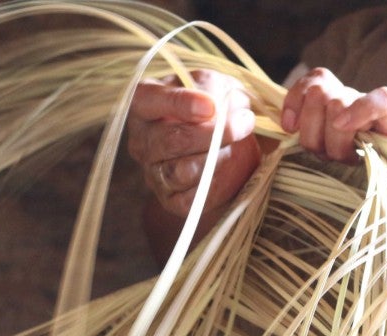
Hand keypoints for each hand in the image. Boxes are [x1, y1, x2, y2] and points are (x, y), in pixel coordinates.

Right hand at [127, 70, 260, 216]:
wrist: (228, 145)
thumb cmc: (216, 106)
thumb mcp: (217, 85)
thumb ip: (214, 89)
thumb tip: (217, 108)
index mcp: (145, 102)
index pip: (149, 100)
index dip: (179, 103)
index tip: (211, 106)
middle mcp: (142, 139)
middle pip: (171, 140)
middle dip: (212, 134)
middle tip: (244, 122)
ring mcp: (153, 171)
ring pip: (181, 171)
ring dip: (217, 160)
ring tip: (239, 146)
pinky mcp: (170, 199)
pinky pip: (191, 198)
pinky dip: (217, 184)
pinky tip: (231, 167)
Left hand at [282, 68, 386, 165]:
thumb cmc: (384, 158)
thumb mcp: (344, 154)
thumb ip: (319, 142)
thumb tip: (287, 136)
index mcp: (336, 106)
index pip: (307, 85)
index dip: (293, 102)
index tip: (290, 126)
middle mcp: (351, 99)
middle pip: (315, 97)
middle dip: (313, 133)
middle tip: (331, 154)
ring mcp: (372, 102)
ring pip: (336, 103)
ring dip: (336, 139)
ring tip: (352, 155)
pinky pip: (372, 102)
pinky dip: (357, 113)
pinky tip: (354, 130)